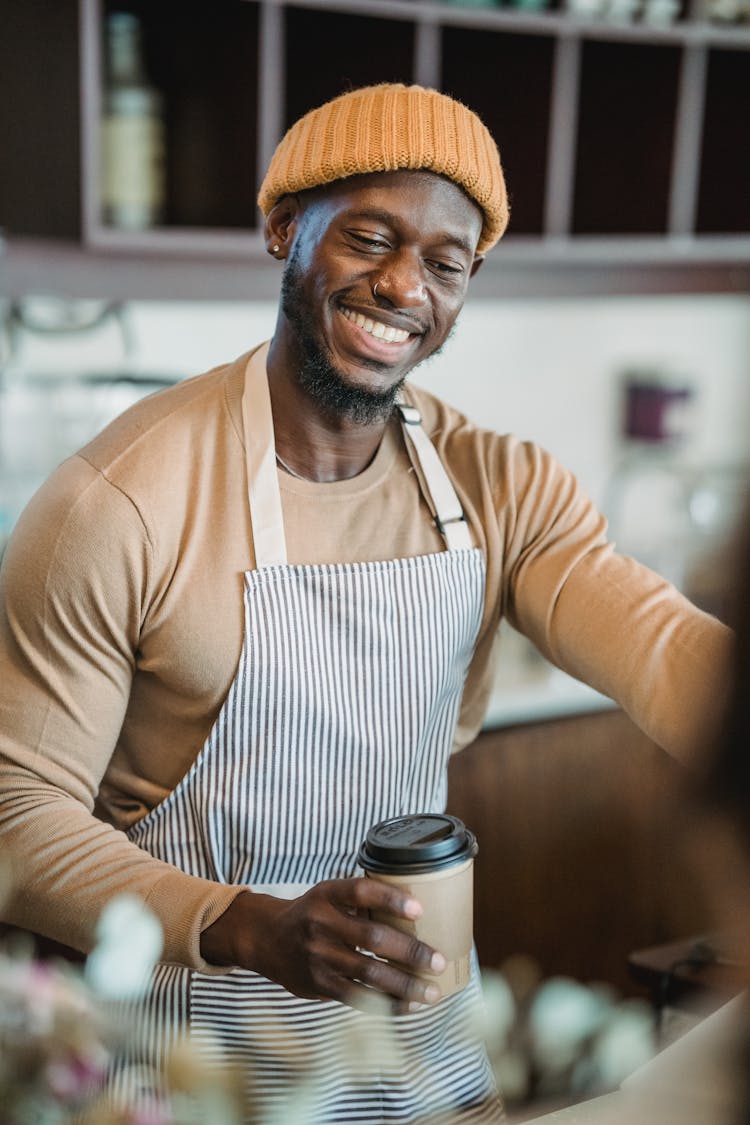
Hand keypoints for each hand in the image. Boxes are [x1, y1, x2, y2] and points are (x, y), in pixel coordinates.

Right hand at [200, 878, 445, 1009]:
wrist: (266, 938)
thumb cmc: (312, 913)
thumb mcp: (329, 894)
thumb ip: (362, 901)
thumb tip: (418, 908)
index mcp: (326, 894)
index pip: (360, 891)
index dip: (390, 899)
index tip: (420, 908)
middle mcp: (320, 923)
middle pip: (371, 937)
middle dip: (410, 951)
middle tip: (439, 961)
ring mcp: (318, 956)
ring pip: (368, 973)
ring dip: (404, 984)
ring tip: (432, 991)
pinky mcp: (318, 984)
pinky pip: (358, 997)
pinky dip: (386, 1003)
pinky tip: (409, 1005)